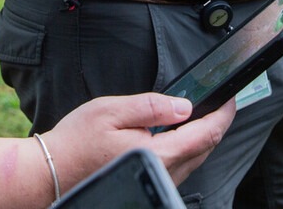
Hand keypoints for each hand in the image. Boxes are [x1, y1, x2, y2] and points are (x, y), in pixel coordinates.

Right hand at [43, 93, 233, 190]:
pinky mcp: (148, 184)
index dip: (223, 114)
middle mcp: (163, 173)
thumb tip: (185, 106)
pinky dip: (186, 148)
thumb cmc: (76, 141)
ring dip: (201, 137)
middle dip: (215, 124)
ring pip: (193, 160)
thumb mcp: (112, 111)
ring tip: (198, 113)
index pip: (205, 134)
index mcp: (158, 154)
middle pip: (204, 149)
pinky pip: (179, 167)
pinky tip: (176, 134)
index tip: (230, 97)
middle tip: (218, 100)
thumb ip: (152, 106)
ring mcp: (157, 182)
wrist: (52, 173)